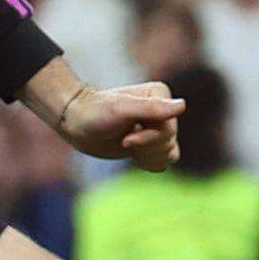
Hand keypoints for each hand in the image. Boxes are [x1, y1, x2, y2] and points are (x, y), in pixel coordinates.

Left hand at [52, 77, 185, 168]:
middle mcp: (164, 111)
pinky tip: (132, 155)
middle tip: (124, 140)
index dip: (149, 137)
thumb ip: (151, 108)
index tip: (126, 134)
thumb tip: (182, 106)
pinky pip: (164, 161)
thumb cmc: (94, 112)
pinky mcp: (151, 143)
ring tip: (127, 144)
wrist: (75, 123)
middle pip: (170, 142)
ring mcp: (158, 128)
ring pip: (170, 153)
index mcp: (160, 96)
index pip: (170, 129)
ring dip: (147, 156)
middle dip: (145, 147)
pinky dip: (149, 163)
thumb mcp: (121, 109)